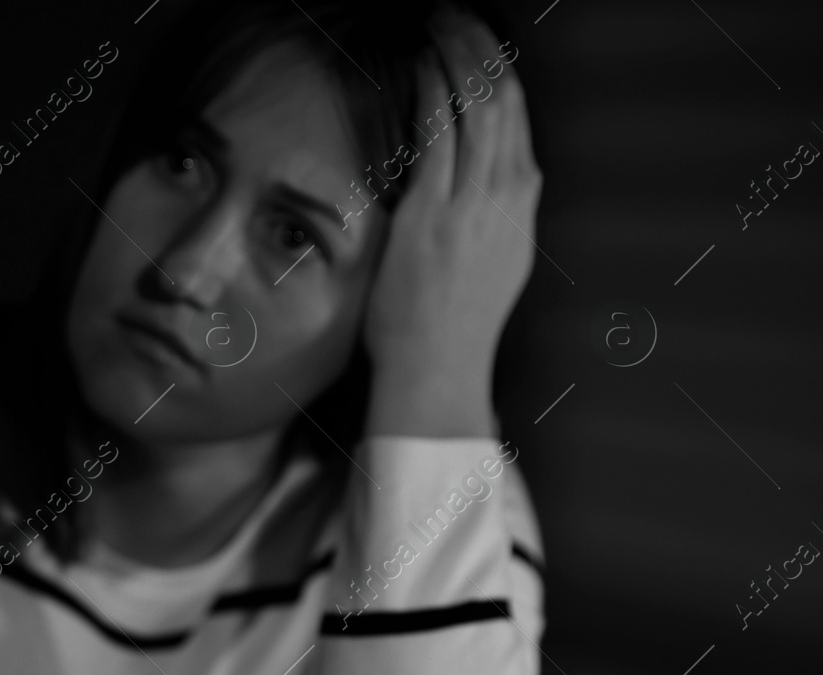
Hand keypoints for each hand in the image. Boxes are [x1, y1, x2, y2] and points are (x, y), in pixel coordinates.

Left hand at [362, 8, 541, 437]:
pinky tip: (421, 66)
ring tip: (440, 23)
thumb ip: (499, 218)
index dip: (501, 73)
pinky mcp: (434, 213)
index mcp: (521, 208)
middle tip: (458, 15)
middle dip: (480, 48)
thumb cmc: (452, 325)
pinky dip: (431, 92)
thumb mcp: (497, 263)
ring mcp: (471, 204)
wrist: (438, 369)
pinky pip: (438, 135)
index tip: (483, 43)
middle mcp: (506, 198)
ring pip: (476, 107)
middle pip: (503, 101)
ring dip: (456, 56)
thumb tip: (503, 184)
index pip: (519, 121)